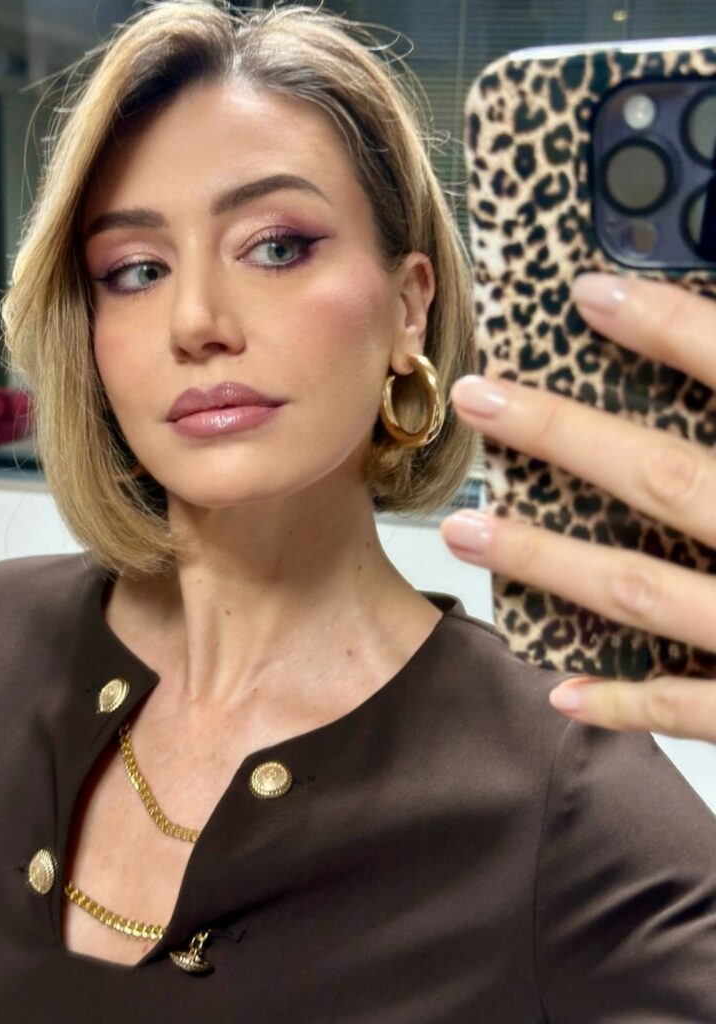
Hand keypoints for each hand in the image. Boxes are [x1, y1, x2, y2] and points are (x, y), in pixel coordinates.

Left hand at [441, 272, 715, 741]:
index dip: (671, 330)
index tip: (590, 292)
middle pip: (664, 479)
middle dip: (562, 435)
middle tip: (478, 397)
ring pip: (642, 590)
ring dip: (545, 561)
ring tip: (464, 532)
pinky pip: (697, 708)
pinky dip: (628, 703)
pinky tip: (561, 690)